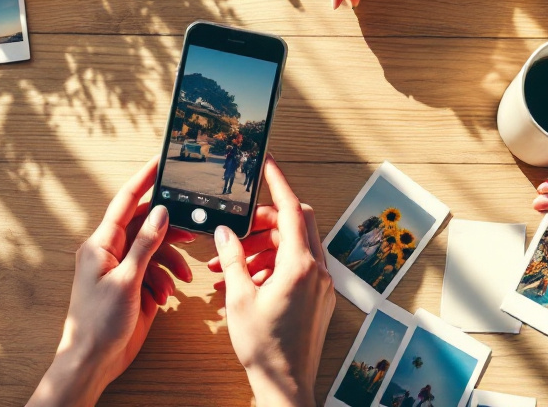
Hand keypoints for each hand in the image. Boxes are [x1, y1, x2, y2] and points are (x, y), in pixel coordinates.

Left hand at [29, 157, 194, 406]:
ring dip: (171, 262)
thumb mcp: (126, 280)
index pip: (126, 202)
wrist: (94, 361)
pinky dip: (165, 280)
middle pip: (146, 226)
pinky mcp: (134, 287)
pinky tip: (167, 295)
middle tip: (193, 230)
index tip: (160, 161)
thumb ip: (145, 244)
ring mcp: (123, 270)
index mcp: (101, 244)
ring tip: (180, 278)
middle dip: (170, 230)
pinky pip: (156, 272)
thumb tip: (160, 213)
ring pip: (155, 250)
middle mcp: (111, 252)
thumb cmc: (98, 323)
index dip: (144, 180)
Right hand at [208, 156, 334, 405]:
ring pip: (295, 247)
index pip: (292, 208)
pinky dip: (274, 267)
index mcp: (300, 265)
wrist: (286, 384)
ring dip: (263, 249)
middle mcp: (317, 271)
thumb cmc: (264, 348)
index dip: (279, 182)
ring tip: (231, 267)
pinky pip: (298, 268)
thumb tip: (225, 233)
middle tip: (237, 229)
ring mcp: (322, 285)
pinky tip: (247, 283)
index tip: (269, 164)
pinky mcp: (319, 298)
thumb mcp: (238, 298)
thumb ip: (232, 260)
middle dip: (263, 222)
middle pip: (294, 224)